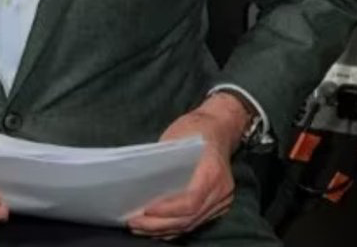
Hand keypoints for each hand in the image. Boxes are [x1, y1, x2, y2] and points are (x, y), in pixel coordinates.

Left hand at [127, 93, 251, 238]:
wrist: (221, 127)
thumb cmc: (196, 128)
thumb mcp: (177, 136)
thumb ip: (164, 160)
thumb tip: (141, 183)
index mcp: (212, 171)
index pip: (191, 201)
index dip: (167, 210)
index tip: (146, 210)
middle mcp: (220, 190)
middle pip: (189, 217)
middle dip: (159, 224)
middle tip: (134, 223)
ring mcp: (222, 200)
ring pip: (191, 223)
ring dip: (164, 229)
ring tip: (140, 228)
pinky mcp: (217, 206)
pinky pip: (195, 221)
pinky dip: (175, 227)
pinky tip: (157, 228)